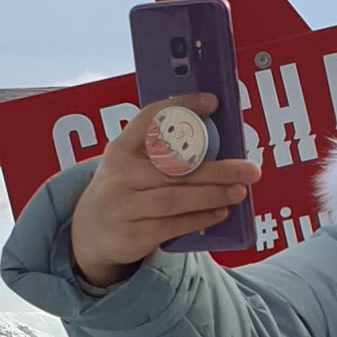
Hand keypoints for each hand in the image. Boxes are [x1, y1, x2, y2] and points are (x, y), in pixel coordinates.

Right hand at [67, 94, 261, 289]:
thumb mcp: (130, 165)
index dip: (181, 107)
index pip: (149, 119)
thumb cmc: (123, 191)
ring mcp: (123, 205)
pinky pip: (172, 224)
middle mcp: (119, 174)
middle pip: (173, 168)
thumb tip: (216, 147)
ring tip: (239, 191)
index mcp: (121, 148)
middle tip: (247, 169)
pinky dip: (200, 218)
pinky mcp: (132, 233)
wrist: (89, 233)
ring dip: (212, 195)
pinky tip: (220, 212)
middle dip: (216, 169)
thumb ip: (161, 154)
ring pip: (175, 198)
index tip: (212, 102)